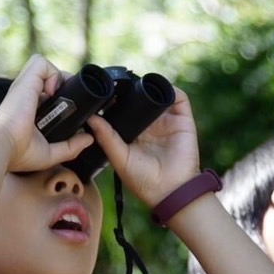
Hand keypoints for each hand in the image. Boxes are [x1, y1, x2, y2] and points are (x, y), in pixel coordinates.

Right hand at [0, 55, 94, 172]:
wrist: (2, 146)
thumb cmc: (19, 153)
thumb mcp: (49, 153)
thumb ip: (70, 147)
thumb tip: (88, 139)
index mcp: (27, 107)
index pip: (45, 91)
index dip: (59, 95)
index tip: (68, 109)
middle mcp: (25, 94)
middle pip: (47, 75)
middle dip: (62, 83)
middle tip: (68, 101)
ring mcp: (24, 85)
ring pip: (44, 65)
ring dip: (56, 76)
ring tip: (58, 95)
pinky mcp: (26, 80)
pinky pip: (42, 63)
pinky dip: (52, 74)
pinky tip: (52, 92)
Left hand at [86, 85, 199, 207]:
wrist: (170, 190)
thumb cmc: (143, 180)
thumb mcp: (119, 157)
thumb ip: (106, 138)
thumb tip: (91, 119)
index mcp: (133, 133)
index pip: (123, 110)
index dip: (115, 101)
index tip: (103, 93)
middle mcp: (150, 125)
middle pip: (139, 100)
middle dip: (131, 89)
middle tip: (119, 83)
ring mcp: (167, 122)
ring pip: (158, 96)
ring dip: (150, 86)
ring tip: (139, 83)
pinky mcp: (183, 121)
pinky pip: (179, 99)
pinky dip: (171, 90)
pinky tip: (160, 89)